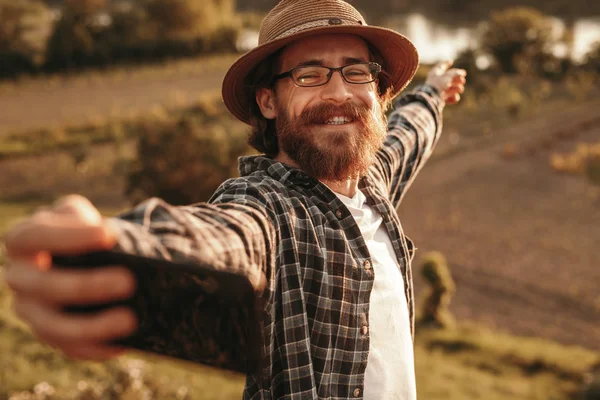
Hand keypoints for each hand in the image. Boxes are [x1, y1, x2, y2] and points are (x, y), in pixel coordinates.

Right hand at [2, 195, 136, 359]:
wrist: (90, 259)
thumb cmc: (85, 233)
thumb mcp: (84, 218)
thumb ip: (90, 223)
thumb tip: (114, 242)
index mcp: (23, 242)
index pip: (33, 236)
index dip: (67, 237)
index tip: (109, 235)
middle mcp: (20, 278)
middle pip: (43, 286)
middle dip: (87, 285)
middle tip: (128, 281)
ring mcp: (32, 311)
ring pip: (52, 326)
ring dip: (92, 325)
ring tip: (129, 319)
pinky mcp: (50, 335)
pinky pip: (70, 348)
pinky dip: (96, 347)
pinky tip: (123, 342)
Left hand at [425, 60, 466, 104]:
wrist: (431, 98)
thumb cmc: (438, 84)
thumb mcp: (448, 75)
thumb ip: (456, 72)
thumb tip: (463, 73)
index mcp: (435, 74)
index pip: (440, 67)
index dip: (446, 64)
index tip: (451, 61)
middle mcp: (436, 82)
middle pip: (450, 79)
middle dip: (458, 79)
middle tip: (462, 80)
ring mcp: (439, 91)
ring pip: (452, 89)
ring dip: (457, 88)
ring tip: (458, 89)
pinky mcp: (441, 100)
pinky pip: (450, 98)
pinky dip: (453, 98)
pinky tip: (454, 97)